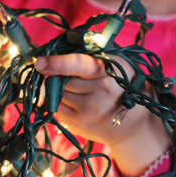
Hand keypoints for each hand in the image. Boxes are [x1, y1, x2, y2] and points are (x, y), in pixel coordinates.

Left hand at [35, 54, 171, 176]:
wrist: (135, 122)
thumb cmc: (121, 84)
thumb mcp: (115, 63)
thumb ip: (90, 55)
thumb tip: (57, 51)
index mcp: (109, 69)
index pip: (78, 64)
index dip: (57, 63)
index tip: (40, 63)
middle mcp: (101, 90)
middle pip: (63, 80)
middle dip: (56, 75)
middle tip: (61, 73)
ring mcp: (91, 110)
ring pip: (58, 94)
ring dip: (58, 89)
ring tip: (74, 88)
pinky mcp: (81, 125)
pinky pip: (58, 109)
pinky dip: (59, 102)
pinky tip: (73, 100)